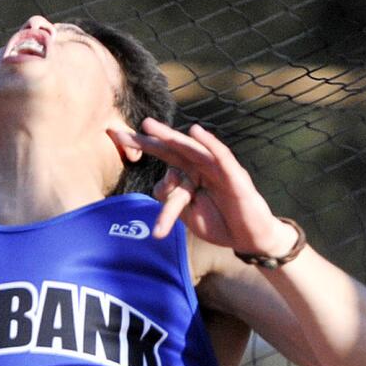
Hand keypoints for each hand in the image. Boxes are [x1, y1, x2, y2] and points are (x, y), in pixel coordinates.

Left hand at [111, 119, 298, 255]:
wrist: (249, 238)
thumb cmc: (219, 222)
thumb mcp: (187, 214)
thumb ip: (171, 199)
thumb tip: (158, 184)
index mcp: (190, 173)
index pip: (164, 155)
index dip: (142, 145)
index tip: (116, 136)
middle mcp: (203, 166)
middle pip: (175, 148)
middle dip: (151, 137)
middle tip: (124, 127)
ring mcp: (219, 170)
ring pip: (192, 150)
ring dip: (172, 137)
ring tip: (151, 127)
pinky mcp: (235, 177)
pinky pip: (222, 158)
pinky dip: (210, 144)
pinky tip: (196, 132)